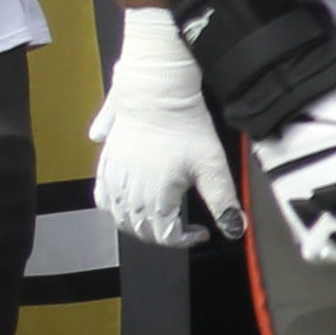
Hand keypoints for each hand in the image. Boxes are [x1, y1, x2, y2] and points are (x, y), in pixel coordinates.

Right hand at [91, 9, 241, 246]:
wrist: (157, 95)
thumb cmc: (187, 128)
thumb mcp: (213, 165)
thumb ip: (222, 200)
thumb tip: (234, 230)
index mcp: (156, 197)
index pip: (164, 235)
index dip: (183, 240)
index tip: (200, 232)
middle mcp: (129, 192)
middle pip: (139, 229)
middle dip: (162, 235)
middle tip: (182, 226)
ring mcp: (113, 177)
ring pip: (118, 216)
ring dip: (138, 224)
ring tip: (159, 217)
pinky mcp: (104, 163)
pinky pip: (101, 196)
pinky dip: (113, 207)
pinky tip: (128, 203)